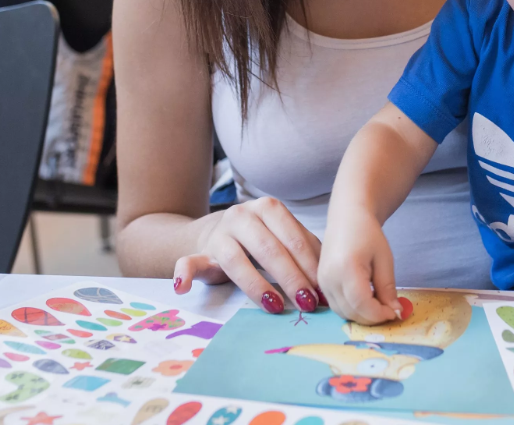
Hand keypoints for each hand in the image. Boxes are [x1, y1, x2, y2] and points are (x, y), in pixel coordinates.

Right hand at [172, 197, 321, 313]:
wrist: (215, 233)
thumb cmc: (260, 239)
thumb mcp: (282, 236)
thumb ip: (303, 249)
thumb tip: (329, 278)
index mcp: (268, 208)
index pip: (293, 237)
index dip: (309, 264)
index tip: (323, 290)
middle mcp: (242, 215)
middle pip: (269, 248)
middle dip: (291, 278)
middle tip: (307, 303)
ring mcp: (219, 234)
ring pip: (236, 259)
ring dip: (256, 284)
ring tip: (275, 306)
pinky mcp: (198, 252)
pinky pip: (189, 262)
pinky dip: (185, 273)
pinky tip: (183, 287)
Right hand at [319, 212, 402, 324]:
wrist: (347, 217)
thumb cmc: (368, 233)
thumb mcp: (384, 259)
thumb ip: (387, 288)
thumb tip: (395, 312)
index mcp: (346, 269)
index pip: (361, 304)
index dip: (379, 314)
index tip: (395, 313)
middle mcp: (329, 278)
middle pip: (351, 312)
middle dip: (372, 317)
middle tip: (390, 309)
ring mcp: (322, 282)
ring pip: (342, 313)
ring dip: (362, 315)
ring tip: (378, 302)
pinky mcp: (321, 283)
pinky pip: (336, 305)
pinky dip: (352, 308)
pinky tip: (365, 299)